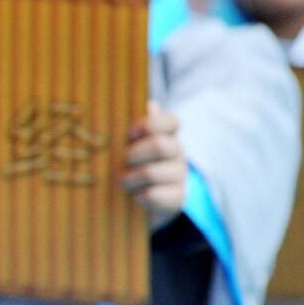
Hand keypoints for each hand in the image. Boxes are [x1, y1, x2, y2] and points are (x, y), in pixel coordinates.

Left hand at [122, 100, 186, 229]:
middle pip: (159, 145)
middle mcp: (178, 153)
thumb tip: (152, 104)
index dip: (149, 125)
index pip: (171, 121)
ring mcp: (180, 175)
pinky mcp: (178, 198)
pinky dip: (139, 197)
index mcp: (168, 135)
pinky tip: (135, 196)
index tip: (131, 134)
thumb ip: (141, 127)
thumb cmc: (136, 165)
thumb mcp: (134, 144)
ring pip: (151, 172)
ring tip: (123, 182)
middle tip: (124, 161)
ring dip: (130, 179)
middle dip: (134, 154)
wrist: (148, 200)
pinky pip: (154, 195)